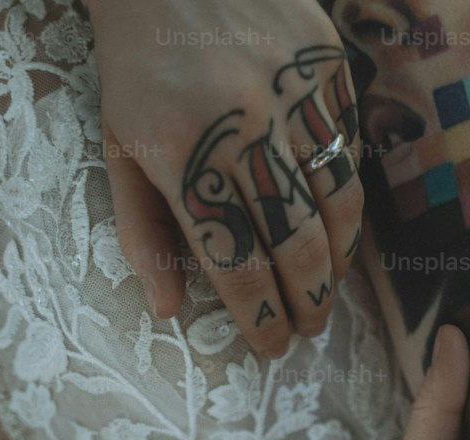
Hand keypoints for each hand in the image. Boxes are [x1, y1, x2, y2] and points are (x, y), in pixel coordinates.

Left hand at [85, 0, 362, 353]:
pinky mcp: (327, 66)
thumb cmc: (138, 64)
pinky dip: (346, 200)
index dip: (261, 320)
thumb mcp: (120, 148)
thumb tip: (167, 312)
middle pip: (297, 247)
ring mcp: (293, 93)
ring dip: (338, 262)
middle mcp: (243, 127)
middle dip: (309, 303)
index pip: (238, 266)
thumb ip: (143, 234)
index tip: (272, 346)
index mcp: (183, 155)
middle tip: (310, 328)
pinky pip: (349, 153)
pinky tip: (334, 223)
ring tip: (328, 287)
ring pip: (338, 206)